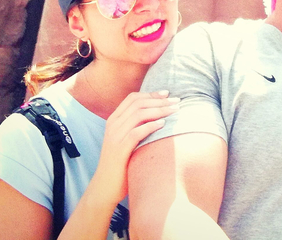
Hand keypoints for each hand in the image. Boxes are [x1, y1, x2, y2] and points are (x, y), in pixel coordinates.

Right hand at [88, 91, 179, 208]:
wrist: (105, 186)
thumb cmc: (121, 163)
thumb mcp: (126, 140)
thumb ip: (136, 127)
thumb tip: (159, 116)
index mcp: (114, 120)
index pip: (133, 98)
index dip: (151, 94)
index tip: (167, 94)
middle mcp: (113, 125)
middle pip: (138, 103)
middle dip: (159, 100)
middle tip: (177, 102)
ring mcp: (115, 137)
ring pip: (138, 114)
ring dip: (159, 110)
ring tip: (174, 111)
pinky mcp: (119, 150)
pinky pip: (136, 132)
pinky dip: (150, 126)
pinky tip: (163, 124)